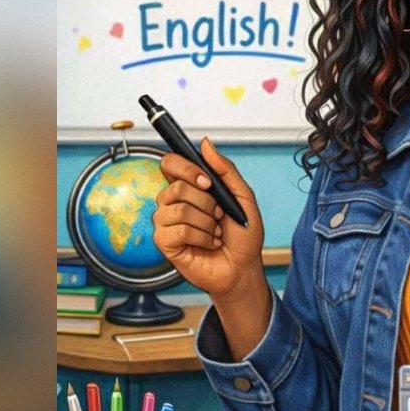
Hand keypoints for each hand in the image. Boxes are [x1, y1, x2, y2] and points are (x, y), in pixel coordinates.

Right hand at [153, 137, 265, 299]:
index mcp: (189, 187)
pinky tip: (208, 243)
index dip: (185, 168)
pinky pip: (178, 231)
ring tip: (215, 232)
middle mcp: (174, 202)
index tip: (207, 182)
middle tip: (219, 216)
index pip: (170, 164)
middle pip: (175, 187)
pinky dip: (201, 237)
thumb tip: (206, 143)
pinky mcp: (165, 243)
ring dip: (206, 222)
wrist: (244, 267)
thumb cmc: (242, 234)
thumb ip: (225, 169)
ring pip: (178, 209)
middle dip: (206, 202)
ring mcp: (167, 222)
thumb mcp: (243, 197)